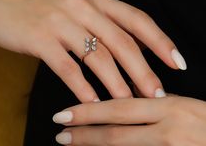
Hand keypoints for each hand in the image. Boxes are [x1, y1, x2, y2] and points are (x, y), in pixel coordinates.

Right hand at [0, 0, 185, 101]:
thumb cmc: (39, 7)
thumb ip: (102, 23)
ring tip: (127, 103)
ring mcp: (60, 22)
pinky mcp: (39, 38)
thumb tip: (132, 47)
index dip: (160, 42)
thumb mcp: (75, 7)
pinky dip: (82, 87)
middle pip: (122, 43)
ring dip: (116, 83)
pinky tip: (91, 101)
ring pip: (97, 57)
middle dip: (143, 71)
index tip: (176, 63)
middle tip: (156, 93)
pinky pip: (67, 67)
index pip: (137, 20)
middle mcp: (82, 7)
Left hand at [53, 97, 205, 144]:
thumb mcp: (184, 106)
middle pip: (116, 133)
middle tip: (60, 134)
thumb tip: (126, 103)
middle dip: (85, 134)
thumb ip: (156, 104)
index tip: (65, 114)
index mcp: (170, 108)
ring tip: (72, 144)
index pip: (119, 108)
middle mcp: (169, 130)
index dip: (90, 112)